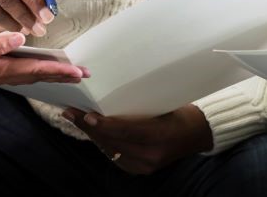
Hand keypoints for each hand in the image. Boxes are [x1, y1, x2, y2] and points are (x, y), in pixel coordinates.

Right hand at [0, 32, 87, 87]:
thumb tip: (20, 38)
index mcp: (0, 68)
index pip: (36, 68)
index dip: (58, 69)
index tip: (78, 71)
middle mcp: (2, 74)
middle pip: (39, 75)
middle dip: (62, 75)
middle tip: (84, 75)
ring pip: (32, 74)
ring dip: (52, 74)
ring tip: (69, 72)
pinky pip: (22, 73)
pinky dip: (37, 71)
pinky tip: (40, 68)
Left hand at [61, 105, 212, 174]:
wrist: (195, 133)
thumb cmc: (178, 111)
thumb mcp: (160, 103)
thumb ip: (135, 105)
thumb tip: (105, 98)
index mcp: (160, 135)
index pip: (126, 131)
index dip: (104, 124)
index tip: (86, 115)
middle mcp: (151, 155)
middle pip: (113, 142)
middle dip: (90, 128)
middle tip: (71, 112)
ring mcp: (145, 166)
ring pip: (110, 150)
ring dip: (93, 135)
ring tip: (76, 119)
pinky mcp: (140, 170)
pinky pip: (114, 156)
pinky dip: (102, 143)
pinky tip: (92, 132)